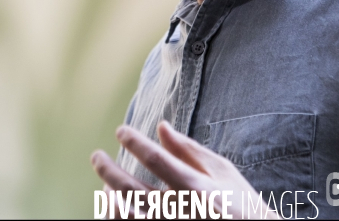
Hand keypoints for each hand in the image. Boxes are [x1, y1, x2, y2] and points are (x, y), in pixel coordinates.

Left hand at [91, 121, 278, 218]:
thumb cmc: (243, 206)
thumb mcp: (222, 172)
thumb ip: (189, 150)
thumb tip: (161, 126)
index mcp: (196, 188)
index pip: (155, 159)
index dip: (134, 142)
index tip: (120, 130)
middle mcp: (181, 213)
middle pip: (132, 190)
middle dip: (109, 170)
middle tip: (96, 156)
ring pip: (127, 217)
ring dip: (110, 199)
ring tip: (105, 184)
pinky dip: (121, 220)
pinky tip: (116, 208)